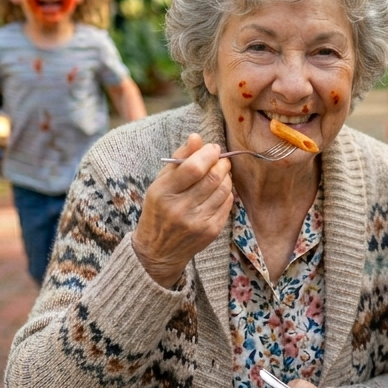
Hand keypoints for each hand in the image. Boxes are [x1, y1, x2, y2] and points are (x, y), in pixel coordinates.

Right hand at [132, 134, 232, 287]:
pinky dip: (227, 193)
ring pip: (224, 189)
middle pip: (213, 177)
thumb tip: (197, 137)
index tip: (213, 148)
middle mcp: (180, 208)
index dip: (208, 153)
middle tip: (220, 159)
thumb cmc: (159, 210)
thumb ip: (179, 159)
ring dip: (226, 176)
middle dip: (221, 163)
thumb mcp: (160, 183)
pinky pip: (227, 204)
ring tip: (220, 173)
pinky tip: (218, 191)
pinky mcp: (211, 230)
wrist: (159, 251)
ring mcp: (197, 221)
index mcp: (163, 193)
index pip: (194, 168)